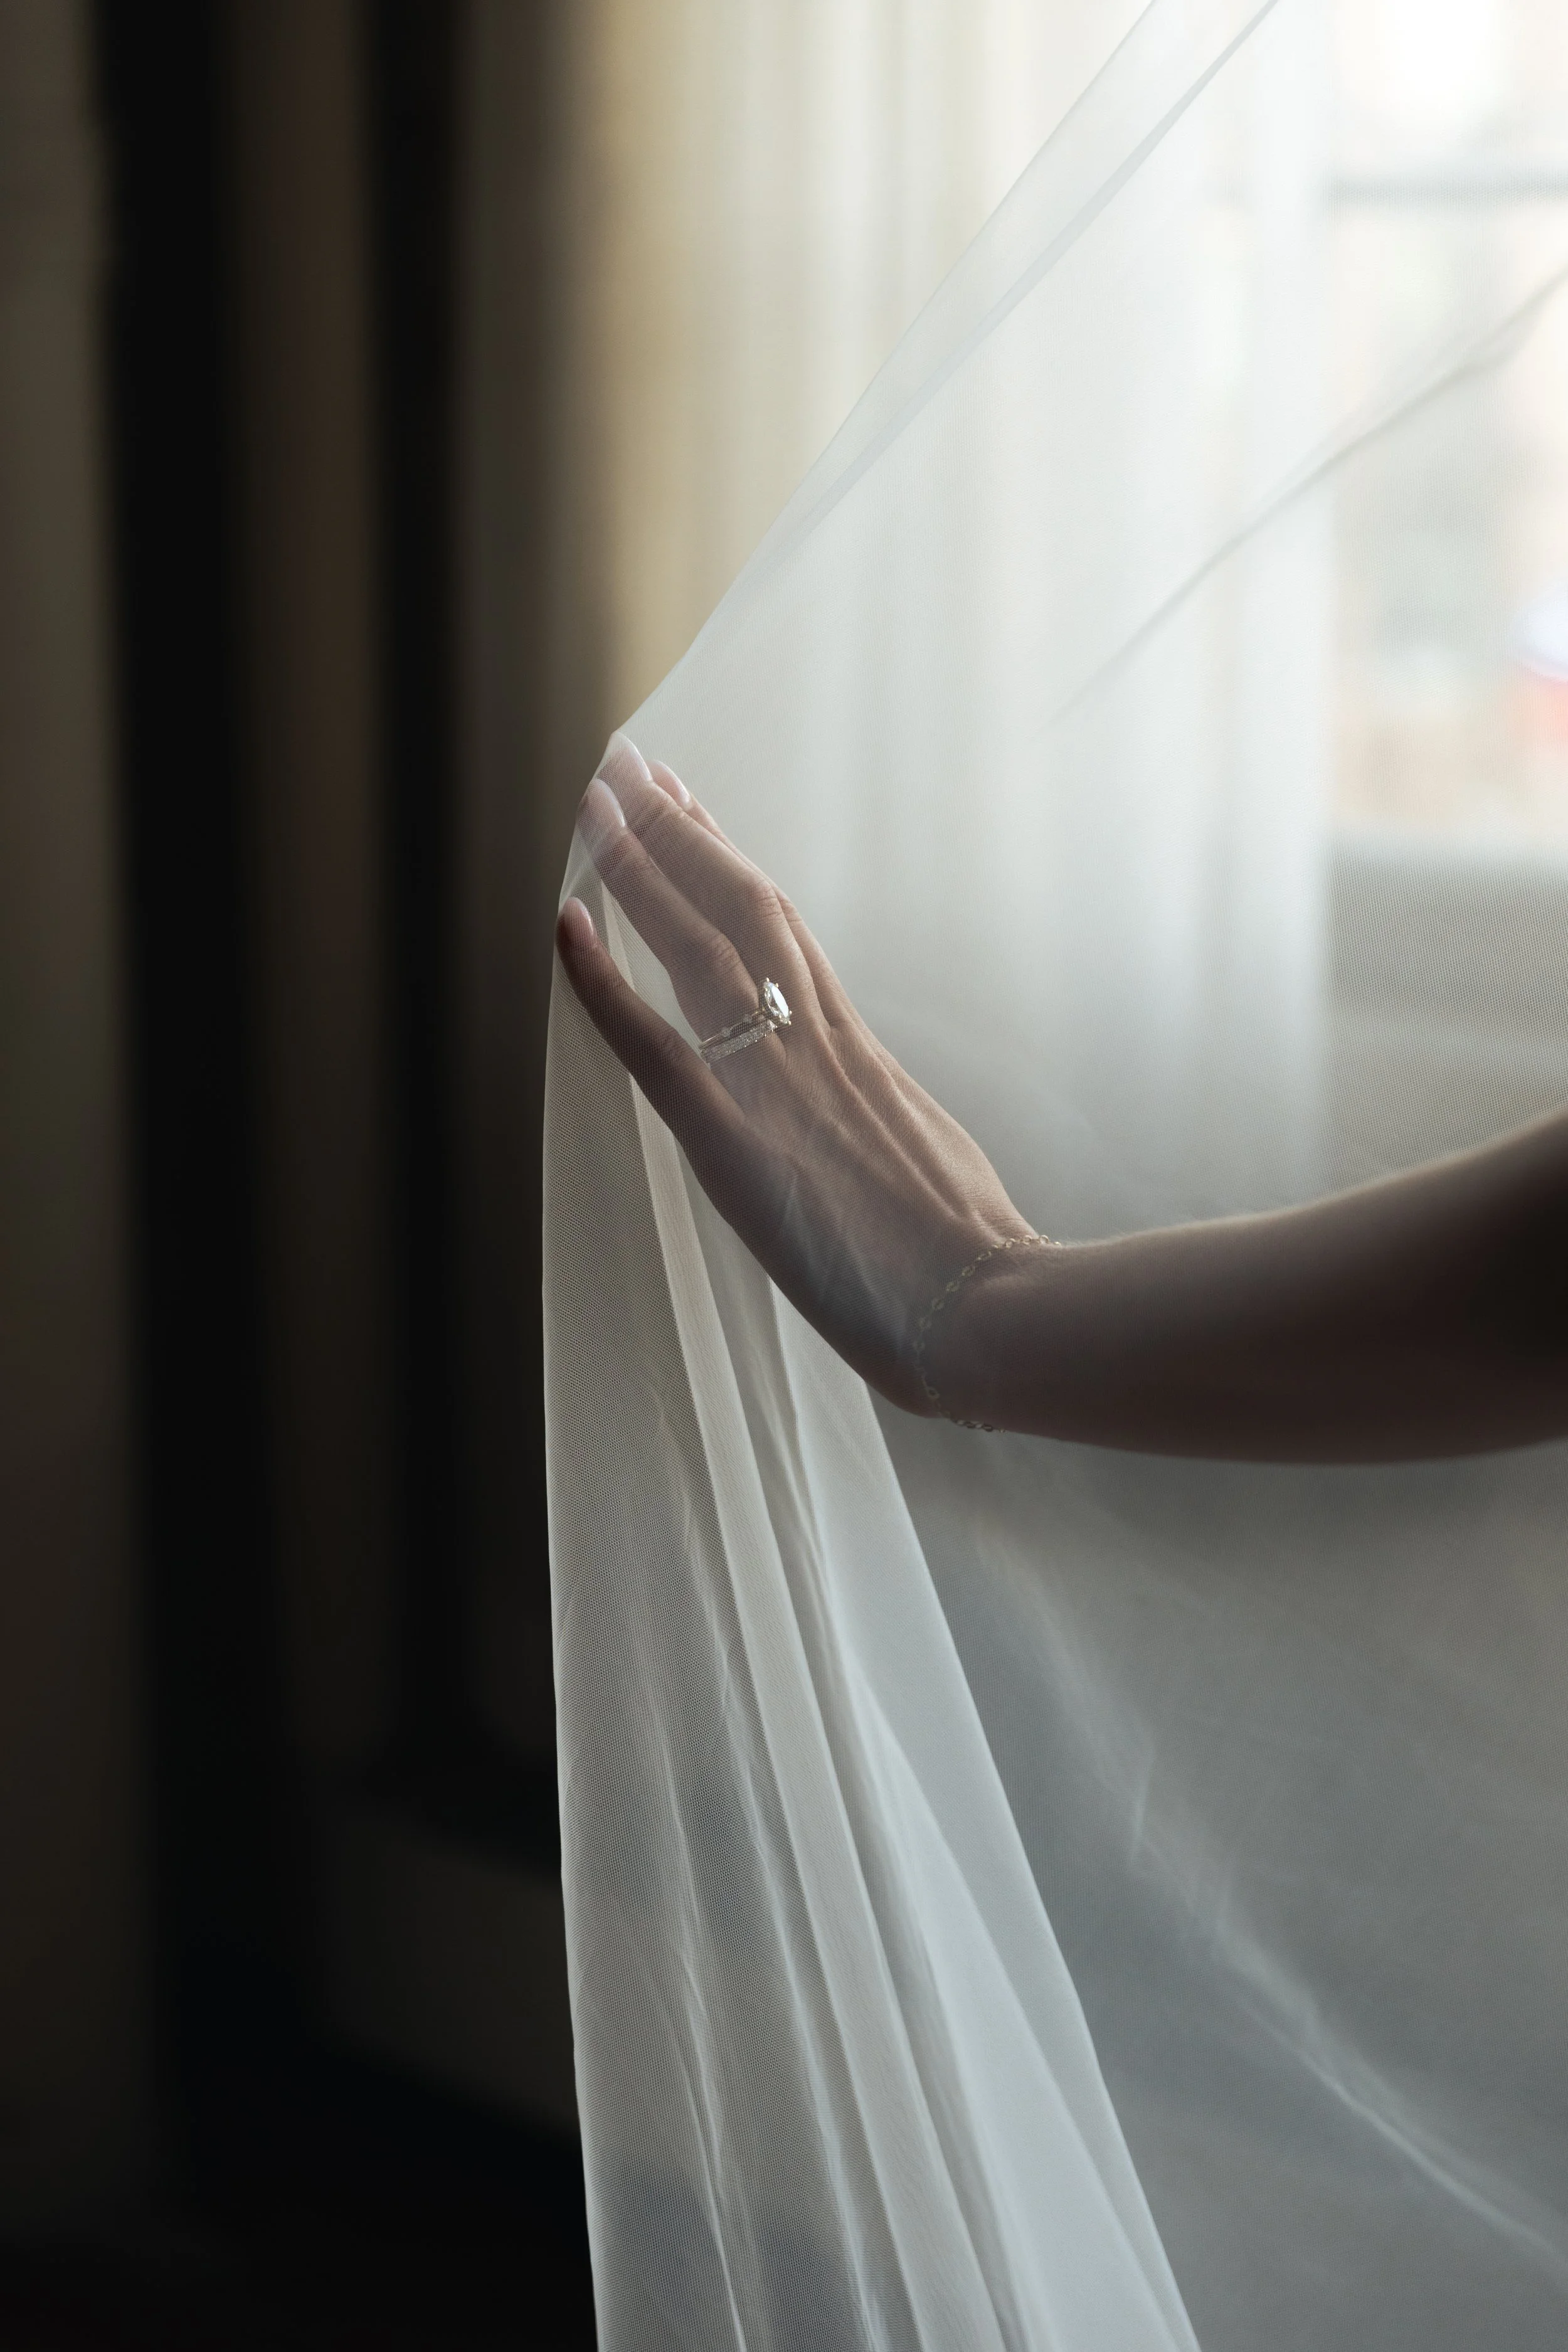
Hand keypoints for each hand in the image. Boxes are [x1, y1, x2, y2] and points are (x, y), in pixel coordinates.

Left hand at [555, 735, 1036, 1415]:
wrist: (991, 1308)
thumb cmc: (975, 1268)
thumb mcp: (935, 1171)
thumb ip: (893, 1136)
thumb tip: (885, 1135)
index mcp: (863, 1058)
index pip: (787, 937)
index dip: (733, 871)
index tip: (697, 816)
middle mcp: (820, 1047)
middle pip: (744, 906)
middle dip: (684, 832)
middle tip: (634, 768)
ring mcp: (780, 1085)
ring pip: (703, 942)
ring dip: (646, 865)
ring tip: (601, 798)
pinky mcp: (737, 1141)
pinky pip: (656, 1043)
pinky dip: (605, 981)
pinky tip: (566, 926)